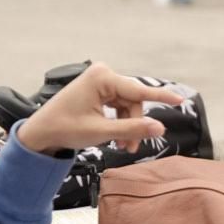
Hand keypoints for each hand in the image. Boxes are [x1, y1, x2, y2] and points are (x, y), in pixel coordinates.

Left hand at [18, 62, 185, 155]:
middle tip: (129, 148)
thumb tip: (159, 128)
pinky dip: (120, 122)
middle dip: (134, 125)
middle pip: (133, 101)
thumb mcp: (101, 132)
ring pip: (128, 106)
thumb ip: (132, 130)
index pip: (139, 90)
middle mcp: (102, 75)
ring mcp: (100, 82)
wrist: (42, 132)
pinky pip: (119, 106)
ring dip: (127, 126)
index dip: (161, 97)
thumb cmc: (64, 128)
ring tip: (121, 146)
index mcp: (102, 78)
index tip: (181, 100)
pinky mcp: (98, 90)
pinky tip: (115, 136)